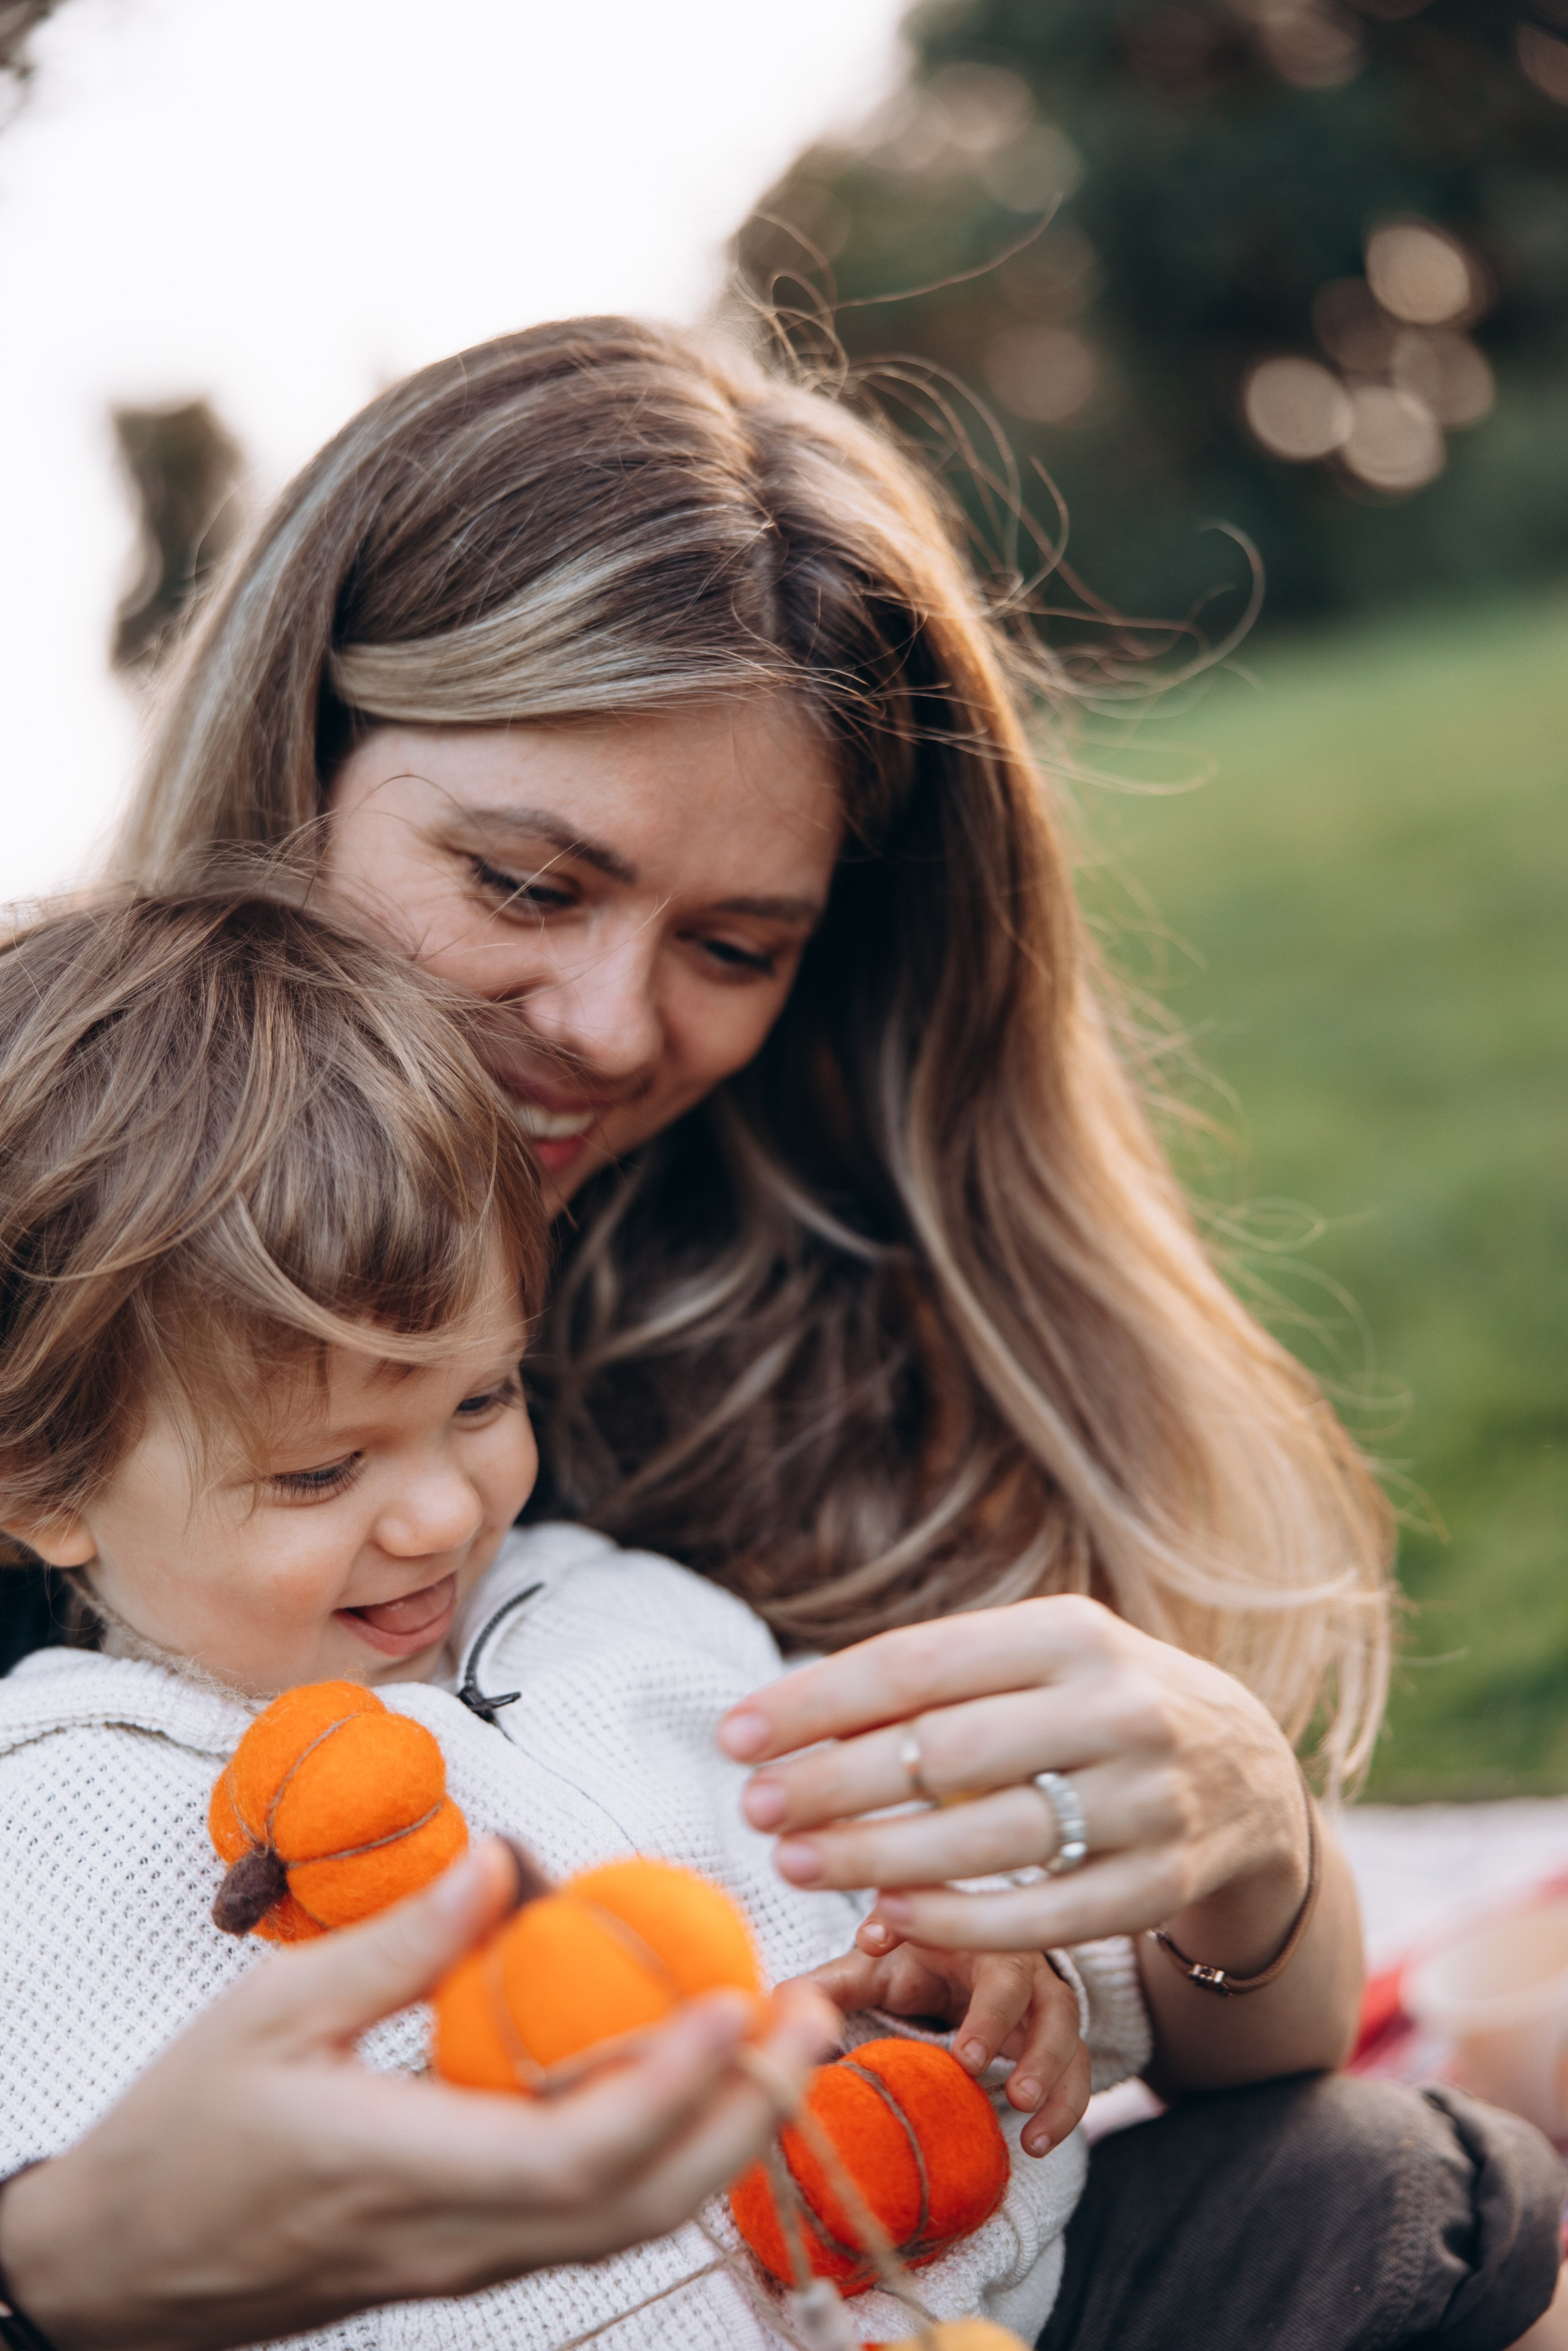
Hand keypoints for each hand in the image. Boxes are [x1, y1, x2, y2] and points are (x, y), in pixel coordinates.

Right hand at [0, 1839, 837, 2350]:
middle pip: (641, 2205)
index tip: (739, 2003)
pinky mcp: (469, 2258)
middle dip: (749, 2117)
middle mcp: (456, 2237)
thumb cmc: (184, 2133)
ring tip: (784, 2039)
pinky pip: (591, 2215)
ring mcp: (468, 2262)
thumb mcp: (270, 2012)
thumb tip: (508, 1864)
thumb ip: (398, 1944)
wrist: (124, 2270)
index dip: (675, 2086)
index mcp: (402, 2169)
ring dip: (725, 2137)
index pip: (577, 2154)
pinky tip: (692, 2080)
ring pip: (630, 2223)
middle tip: (814, 2015)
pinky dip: (665, 2153)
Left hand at [717, 1597, 1362, 2090]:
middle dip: (833, 1783)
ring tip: (795, 1862)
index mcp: (1072, 1631)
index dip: (816, 1702)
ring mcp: (1149, 1798)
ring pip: (990, 1837)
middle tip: (756, 1809)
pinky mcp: (1164, 1881)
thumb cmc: (1092, 1706)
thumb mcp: (1034, 1662)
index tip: (735, 1736)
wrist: (1246, 1771)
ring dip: (877, 1855)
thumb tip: (789, 1717)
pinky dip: (960, 1919)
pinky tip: (892, 1914)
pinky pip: (1046, 1914)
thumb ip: (934, 1682)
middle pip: (946, 1751)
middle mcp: (1117, 1706)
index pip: (917, 1663)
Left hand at [800, 1938, 1089, 2157]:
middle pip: (1017, 1974)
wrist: (972, 1973)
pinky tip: (1037, 2141)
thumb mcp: (874, 1967)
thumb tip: (779, 2005)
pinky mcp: (1063, 2039)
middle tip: (967, 2059)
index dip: (910, 1925)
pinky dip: (1066, 2104)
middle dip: (995, 2015)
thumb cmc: (917, 1963)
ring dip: (1045, 2065)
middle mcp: (1009, 1955)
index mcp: (956, 1927)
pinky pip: (1080, 2069)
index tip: (871, 1942)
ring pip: (1061, 2024)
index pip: (941, 1914)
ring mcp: (1043, 1997)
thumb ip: (833, 1984)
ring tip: (1018, 2104)